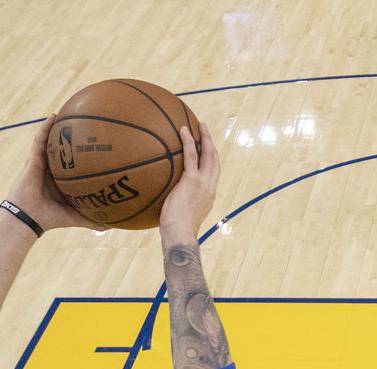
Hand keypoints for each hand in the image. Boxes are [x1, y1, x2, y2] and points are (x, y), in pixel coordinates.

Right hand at [5, 116, 105, 231]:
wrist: (28, 217)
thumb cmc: (49, 219)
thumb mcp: (75, 218)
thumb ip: (92, 220)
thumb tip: (112, 226)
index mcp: (63, 181)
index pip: (77, 165)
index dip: (86, 155)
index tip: (99, 144)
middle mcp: (54, 170)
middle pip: (66, 149)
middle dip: (75, 137)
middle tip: (91, 124)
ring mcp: (43, 163)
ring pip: (52, 141)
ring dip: (60, 127)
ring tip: (71, 111)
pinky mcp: (33, 159)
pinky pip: (39, 140)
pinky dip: (45, 127)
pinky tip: (53, 116)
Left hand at [159, 123, 219, 238]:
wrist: (180, 235)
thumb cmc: (176, 234)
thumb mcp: (180, 220)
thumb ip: (176, 210)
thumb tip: (161, 210)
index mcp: (208, 197)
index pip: (212, 176)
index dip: (211, 163)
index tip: (207, 154)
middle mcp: (209, 188)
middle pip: (214, 161)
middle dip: (211, 145)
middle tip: (206, 133)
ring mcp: (203, 183)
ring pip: (208, 154)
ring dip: (205, 137)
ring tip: (199, 125)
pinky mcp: (192, 180)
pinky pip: (191, 155)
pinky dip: (188, 140)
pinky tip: (182, 130)